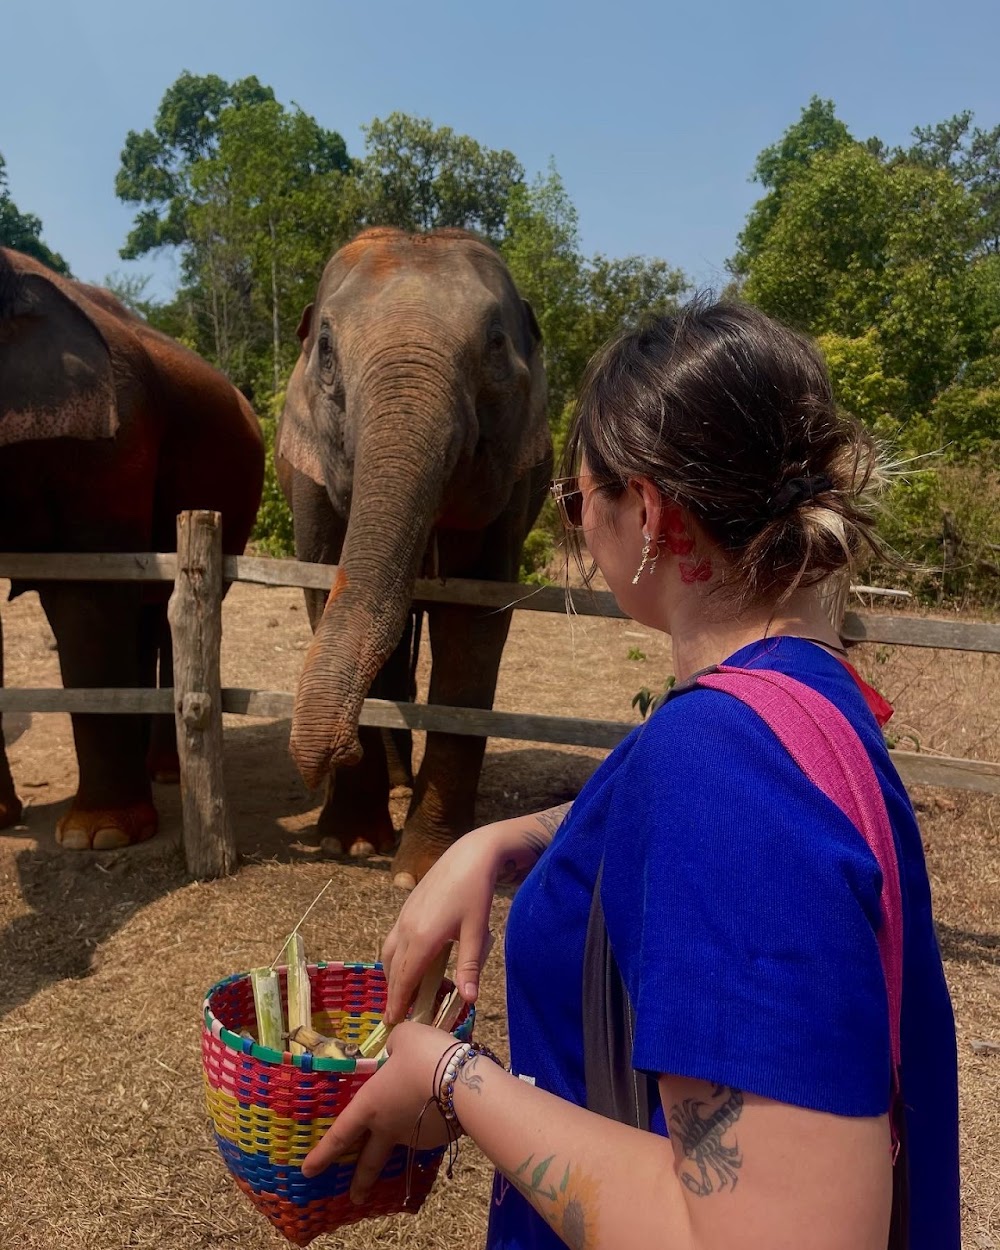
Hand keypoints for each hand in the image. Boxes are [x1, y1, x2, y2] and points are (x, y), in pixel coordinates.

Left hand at [300, 1022, 457, 1202]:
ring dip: (407, 1131)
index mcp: (370, 1106)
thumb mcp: (404, 1038)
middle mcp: (389, 1127)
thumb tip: (396, 1051)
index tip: (308, 1171)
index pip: (340, 1136)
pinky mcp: (440, 1137)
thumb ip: (394, 1046)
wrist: (465, 1082)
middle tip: (356, 1197)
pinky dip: (431, 1119)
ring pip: (405, 1139)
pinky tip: (443, 1103)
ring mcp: (415, 1136)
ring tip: (422, 1103)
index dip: (322, 1154)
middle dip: (361, 1181)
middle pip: (370, 1161)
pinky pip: (430, 1128)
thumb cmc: (424, 1056)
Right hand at [381, 825, 503, 1023]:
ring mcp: (404, 915)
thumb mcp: (477, 931)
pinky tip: (409, 960)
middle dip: (393, 992)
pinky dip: (396, 956)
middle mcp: (407, 927)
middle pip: (393, 968)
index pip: (404, 979)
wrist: (470, 854)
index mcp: (422, 938)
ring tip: (400, 991)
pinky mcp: (407, 906)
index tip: (393, 1021)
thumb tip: (470, 1000)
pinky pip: (394, 938)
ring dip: (392, 973)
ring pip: (390, 952)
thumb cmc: (476, 892)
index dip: (398, 1002)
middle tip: (395, 1014)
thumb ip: (470, 966)